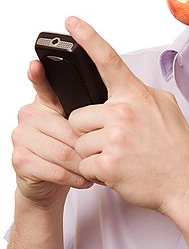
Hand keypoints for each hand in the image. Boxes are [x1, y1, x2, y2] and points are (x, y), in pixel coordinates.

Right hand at [11, 60, 92, 208]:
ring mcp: (21, 137)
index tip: (37, 65)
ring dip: (84, 164)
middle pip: (67, 129)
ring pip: (62, 152)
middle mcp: (29, 115)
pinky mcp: (21, 160)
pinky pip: (54, 169)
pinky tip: (82, 178)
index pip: (42, 85)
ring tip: (93, 167)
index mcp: (45, 102)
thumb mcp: (80, 127)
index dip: (39, 75)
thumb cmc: (70, 150)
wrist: (50, 184)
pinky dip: (73, 177)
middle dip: (88, 146)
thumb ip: (86, 111)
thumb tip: (107, 104)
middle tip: (100, 154)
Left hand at [67, 17, 188, 218]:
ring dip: (93, 154)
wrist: (188, 182)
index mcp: (137, 95)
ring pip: (78, 142)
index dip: (87, 37)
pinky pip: (83, 165)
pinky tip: (119, 171)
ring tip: (121, 157)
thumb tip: (121, 87)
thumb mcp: (164, 107)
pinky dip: (96, 173)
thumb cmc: (175, 147)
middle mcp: (124, 112)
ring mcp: (116, 138)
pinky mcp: (108, 164)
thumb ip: (139, 95)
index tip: (70, 20)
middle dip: (89, 132)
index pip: (108, 59)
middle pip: (78, 116)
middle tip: (116, 142)